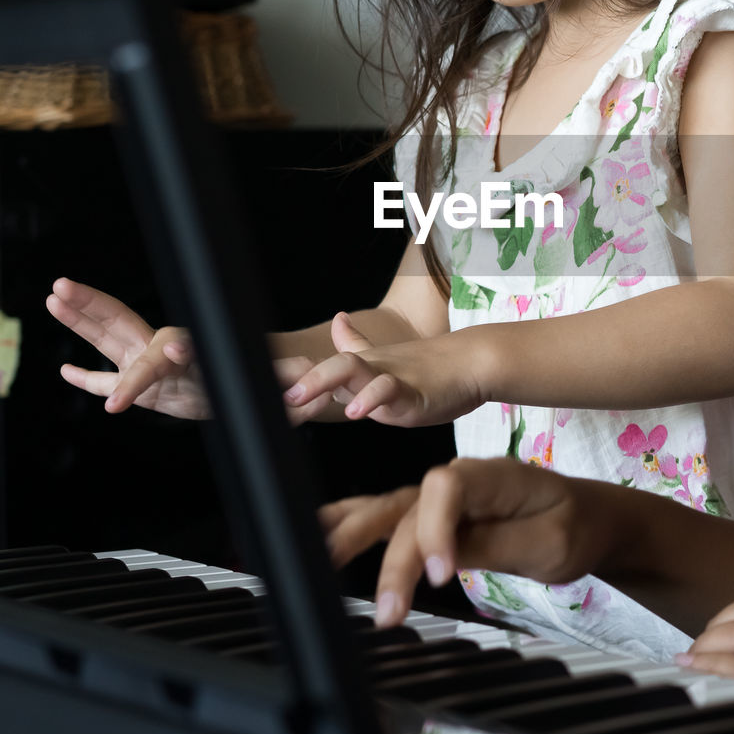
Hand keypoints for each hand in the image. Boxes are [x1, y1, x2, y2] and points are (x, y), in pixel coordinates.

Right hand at [48, 277, 309, 422]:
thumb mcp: (275, 378)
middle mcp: (163, 351)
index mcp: (193, 350)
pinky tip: (63, 371)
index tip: (168, 352)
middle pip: (120, 325)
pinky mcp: (145, 388)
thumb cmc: (262, 376)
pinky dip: (87, 379)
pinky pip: (108, 380)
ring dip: (78, 320)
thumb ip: (285, 375)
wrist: (254, 381)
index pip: (174, 348)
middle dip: (92, 308)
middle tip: (62, 289)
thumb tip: (306, 373)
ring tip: (51, 298)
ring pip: (105, 340)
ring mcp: (147, 365)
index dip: (169, 353)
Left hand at [282, 312, 487, 426]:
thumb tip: (337, 321)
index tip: (260, 387)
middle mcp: (370, 368)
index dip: (291, 375)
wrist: (473, 362)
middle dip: (297, 379)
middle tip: (271, 393)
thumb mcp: (387, 359)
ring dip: (322, 382)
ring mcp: (391, 377)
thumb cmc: (432, 367)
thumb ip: (358, 345)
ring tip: (299, 399)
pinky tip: (356, 412)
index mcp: (362, 365)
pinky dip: (370, 400)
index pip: (321, 366)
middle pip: (328, 364)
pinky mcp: (414, 392)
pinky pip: (388, 392)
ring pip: (351, 370)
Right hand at [321, 458, 606, 625]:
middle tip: (382, 605)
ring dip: (354, 536)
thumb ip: (494, 545)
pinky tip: (321, 533)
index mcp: (491, 476)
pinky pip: (390, 517)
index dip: (435, 530)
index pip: (446, 488)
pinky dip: (354, 524)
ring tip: (316, 559)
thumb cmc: (573, 526)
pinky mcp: (433, 516)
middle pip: (408, 503)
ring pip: (389, 510)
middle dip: (385, 549)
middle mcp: (458, 479)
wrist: (587, 518)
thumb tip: (445, 557)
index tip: (442, 576)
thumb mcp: (548, 543)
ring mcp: (441, 496)